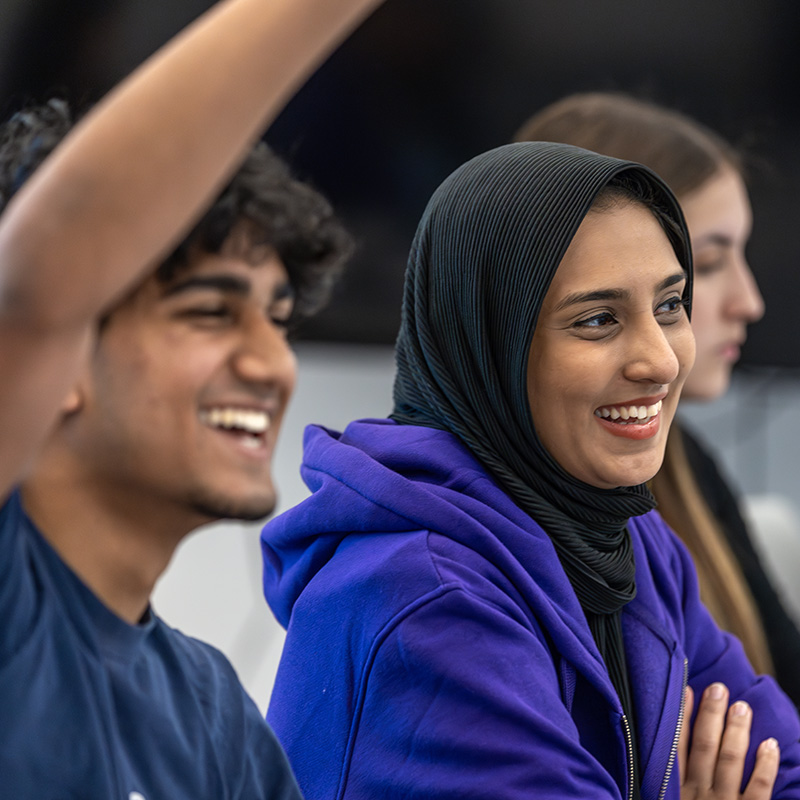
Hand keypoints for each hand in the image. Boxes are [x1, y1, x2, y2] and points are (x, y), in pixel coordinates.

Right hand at [679, 682, 778, 798]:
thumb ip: (671, 783)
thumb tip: (668, 753)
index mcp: (676, 790)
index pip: (678, 746)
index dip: (682, 716)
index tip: (687, 691)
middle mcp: (698, 793)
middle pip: (704, 746)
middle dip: (711, 714)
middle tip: (718, 689)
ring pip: (730, 759)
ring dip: (736, 730)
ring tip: (742, 706)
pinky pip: (759, 787)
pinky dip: (765, 765)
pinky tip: (769, 744)